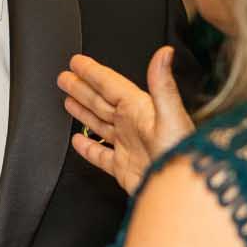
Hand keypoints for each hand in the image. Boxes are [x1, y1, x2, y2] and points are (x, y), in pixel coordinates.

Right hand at [58, 46, 190, 194]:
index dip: (92, 72)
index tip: (77, 62)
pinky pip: (100, 155)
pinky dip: (88, 148)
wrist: (179, 192)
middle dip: (82, 88)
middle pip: (100, 101)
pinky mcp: (123, 168)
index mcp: (140, 110)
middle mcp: (133, 126)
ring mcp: (127, 147)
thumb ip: (163, 85)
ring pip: (99, 124)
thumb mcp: (172, 116)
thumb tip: (164, 54)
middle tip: (65, 77)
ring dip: (83, 112)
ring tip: (68, 100)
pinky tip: (79, 142)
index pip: (110, 85)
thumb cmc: (181, 155)